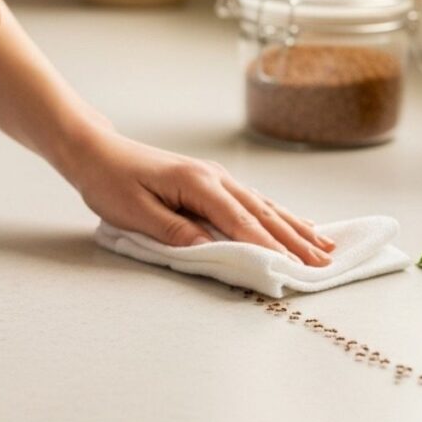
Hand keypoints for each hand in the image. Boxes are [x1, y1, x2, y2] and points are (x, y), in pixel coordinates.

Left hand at [67, 132, 335, 264]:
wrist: (97, 152)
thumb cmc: (110, 182)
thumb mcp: (137, 213)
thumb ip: (176, 232)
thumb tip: (213, 250)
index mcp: (198, 184)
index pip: (241, 223)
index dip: (269, 248)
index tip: (294, 270)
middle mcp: (215, 177)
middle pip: (263, 213)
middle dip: (295, 241)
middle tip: (324, 265)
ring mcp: (216, 177)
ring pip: (264, 206)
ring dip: (295, 228)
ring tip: (325, 247)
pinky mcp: (211, 182)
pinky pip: (253, 201)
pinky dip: (279, 215)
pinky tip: (296, 223)